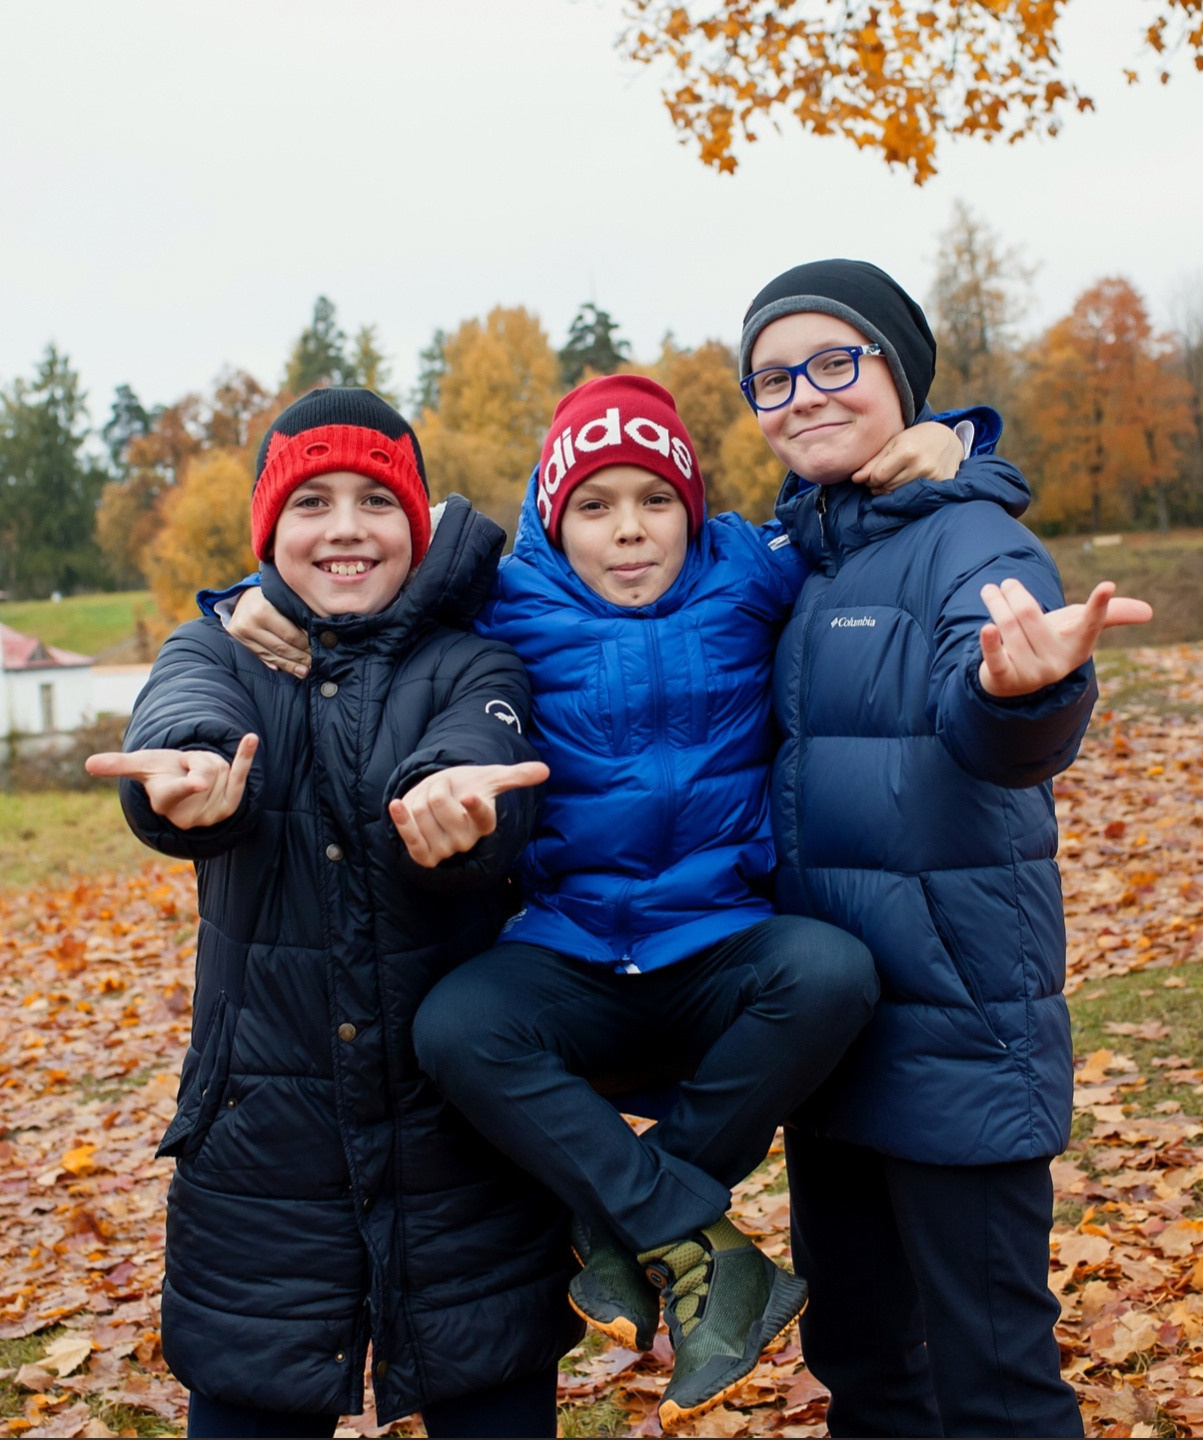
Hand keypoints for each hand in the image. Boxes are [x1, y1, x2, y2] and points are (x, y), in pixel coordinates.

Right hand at [85, 734, 259, 827]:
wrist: (188, 784)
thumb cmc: (160, 772)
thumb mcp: (141, 765)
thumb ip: (118, 765)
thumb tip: (88, 764)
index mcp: (164, 803)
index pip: (176, 792)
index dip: (187, 786)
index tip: (198, 781)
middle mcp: (189, 814)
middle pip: (204, 769)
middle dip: (197, 760)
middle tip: (187, 769)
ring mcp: (212, 813)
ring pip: (221, 768)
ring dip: (212, 763)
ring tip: (201, 774)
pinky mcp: (231, 805)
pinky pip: (240, 775)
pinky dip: (245, 756)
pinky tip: (251, 738)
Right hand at [230, 588, 309, 677]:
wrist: (243, 596)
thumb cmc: (272, 596)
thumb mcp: (284, 600)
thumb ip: (298, 617)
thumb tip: (318, 638)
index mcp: (263, 610)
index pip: (290, 635)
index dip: (306, 645)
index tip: (320, 651)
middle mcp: (250, 623)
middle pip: (281, 648)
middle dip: (300, 658)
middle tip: (315, 664)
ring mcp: (241, 634)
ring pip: (272, 655)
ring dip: (291, 666)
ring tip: (305, 671)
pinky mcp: (238, 641)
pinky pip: (262, 656)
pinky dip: (278, 663)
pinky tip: (290, 669)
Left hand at [389, 761, 549, 867]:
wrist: (439, 805)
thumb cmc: (467, 788)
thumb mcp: (490, 779)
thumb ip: (516, 776)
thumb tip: (545, 770)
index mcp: (485, 822)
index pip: (483, 817)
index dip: (476, 807)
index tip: (470, 796)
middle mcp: (467, 840)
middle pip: (441, 803)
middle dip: (435, 788)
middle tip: (441, 790)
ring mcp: (445, 850)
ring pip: (421, 814)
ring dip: (418, 799)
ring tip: (427, 802)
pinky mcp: (424, 856)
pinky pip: (410, 838)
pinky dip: (401, 820)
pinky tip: (396, 805)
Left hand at [852, 421, 965, 493]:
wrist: (949, 440)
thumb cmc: (915, 439)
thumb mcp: (893, 443)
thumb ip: (873, 462)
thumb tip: (855, 479)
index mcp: (907, 452)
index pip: (878, 477)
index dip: (871, 478)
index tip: (872, 474)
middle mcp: (921, 466)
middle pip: (887, 488)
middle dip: (879, 485)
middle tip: (882, 477)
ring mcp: (933, 478)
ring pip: (898, 495)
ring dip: (889, 491)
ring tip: (894, 479)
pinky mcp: (940, 486)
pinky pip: (913, 499)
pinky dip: (904, 495)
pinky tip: (906, 485)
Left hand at [978, 580, 1152, 697]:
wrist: (1015, 682)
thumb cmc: (1050, 644)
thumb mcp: (1076, 630)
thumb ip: (1107, 616)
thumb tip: (1149, 612)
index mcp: (1078, 648)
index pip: (1090, 625)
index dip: (1098, 606)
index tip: (1106, 586)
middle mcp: (1056, 663)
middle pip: (1030, 615)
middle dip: (1015, 593)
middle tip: (1007, 583)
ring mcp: (1030, 673)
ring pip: (1008, 626)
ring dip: (996, 603)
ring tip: (990, 591)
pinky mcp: (1004, 679)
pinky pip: (996, 658)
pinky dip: (989, 642)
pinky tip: (985, 628)